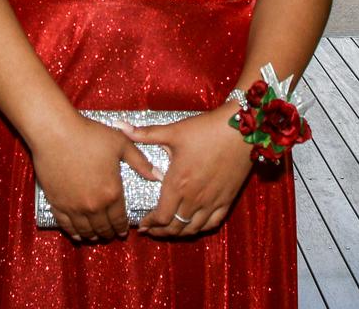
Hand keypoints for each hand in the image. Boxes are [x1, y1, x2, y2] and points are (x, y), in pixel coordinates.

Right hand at [31, 115, 159, 242]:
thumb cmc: (90, 135)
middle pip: (103, 228)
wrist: (56, 133)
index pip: (120, 219)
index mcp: (111, 193)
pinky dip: (73, 233)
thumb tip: (157, 175)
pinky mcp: (57, 203)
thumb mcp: (120, 143)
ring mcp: (74, 207)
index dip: (122, 228)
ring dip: (93, 236)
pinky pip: (66, 225)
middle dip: (109, 233)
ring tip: (96, 237)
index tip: (123, 232)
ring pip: (85, 230)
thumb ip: (140, 162)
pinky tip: (78, 235)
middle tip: (111, 234)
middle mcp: (94, 205)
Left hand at [126, 106, 252, 238]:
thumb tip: (119, 126)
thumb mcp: (173, 131)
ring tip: (170, 229)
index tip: (141, 225)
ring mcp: (212, 202)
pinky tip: (195, 225)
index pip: (160, 216)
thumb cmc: (205, 129)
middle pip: (175, 227)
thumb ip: (144, 133)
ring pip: (193, 229)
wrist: (240, 130)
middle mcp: (194, 198)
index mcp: (178, 183)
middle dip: (160, 231)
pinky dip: (201, 229)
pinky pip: (213, 224)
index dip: (149, 224)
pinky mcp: (227, 200)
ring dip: (179, 232)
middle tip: (152, 230)